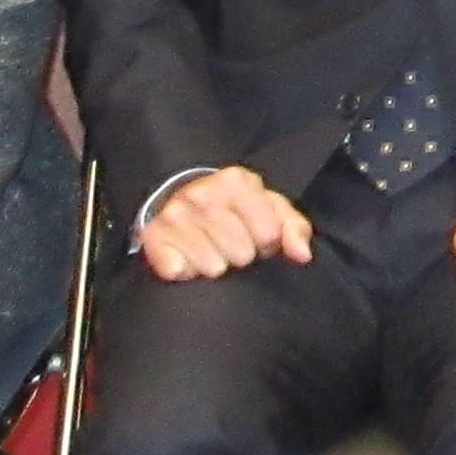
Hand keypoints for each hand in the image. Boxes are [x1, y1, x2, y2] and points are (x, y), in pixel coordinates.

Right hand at [139, 165, 316, 280]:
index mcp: (237, 182)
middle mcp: (203, 194)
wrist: (181, 201)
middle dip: (241, 256)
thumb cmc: (236, 211)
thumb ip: (294, 228)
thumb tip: (302, 255)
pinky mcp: (153, 235)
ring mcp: (176, 214)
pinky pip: (178, 271)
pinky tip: (188, 261)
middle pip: (241, 253)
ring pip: (213, 267)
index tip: (256, 238)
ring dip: (216, 266)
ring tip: (211, 252)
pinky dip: (186, 272)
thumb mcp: (270, 209)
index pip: (269, 234)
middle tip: (231, 246)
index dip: (267, 244)